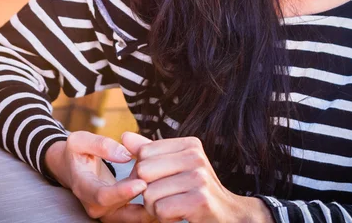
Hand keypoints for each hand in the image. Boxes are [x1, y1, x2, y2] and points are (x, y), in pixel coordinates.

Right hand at [44, 130, 155, 221]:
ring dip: (151, 207)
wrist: (67, 167)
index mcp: (84, 187)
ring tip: (169, 192)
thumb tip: (125, 154)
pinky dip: (151, 207)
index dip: (123, 192)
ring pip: (132, 217)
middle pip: (121, 212)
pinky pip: (135, 214)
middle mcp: (95, 205)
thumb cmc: (75, 152)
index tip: (142, 182)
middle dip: (143, 202)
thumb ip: (101, 145)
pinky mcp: (116, 211)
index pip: (104, 196)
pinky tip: (165, 194)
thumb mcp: (79, 141)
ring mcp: (106, 211)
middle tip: (164, 187)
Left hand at [122, 132, 271, 222]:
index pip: (145, 152)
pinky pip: (160, 210)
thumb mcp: (176, 166)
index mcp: (189, 144)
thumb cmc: (196, 190)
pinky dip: (164, 218)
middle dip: (147, 190)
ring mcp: (199, 177)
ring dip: (155, 208)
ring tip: (174, 205)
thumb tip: (124, 137)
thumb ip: (150, 152)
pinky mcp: (199, 200)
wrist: (227, 215)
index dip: (144, 172)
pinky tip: (179, 214)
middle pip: (143, 171)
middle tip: (167, 196)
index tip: (162, 180)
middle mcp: (196, 156)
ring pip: (149, 194)